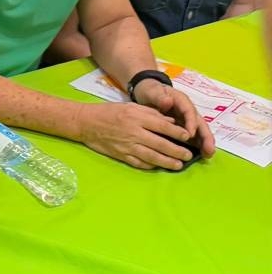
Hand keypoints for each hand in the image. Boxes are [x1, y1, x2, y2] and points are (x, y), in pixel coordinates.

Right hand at [76, 101, 199, 169]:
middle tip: (188, 155)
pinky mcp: (121, 155)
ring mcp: (127, 145)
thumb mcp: (130, 106)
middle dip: (177, 151)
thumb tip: (171, 120)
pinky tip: (159, 166)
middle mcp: (133, 132)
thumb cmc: (109, 111)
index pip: (162, 126)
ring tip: (179, 165)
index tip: (188, 137)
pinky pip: (139, 163)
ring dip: (167, 162)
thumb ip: (151, 113)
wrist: (86, 122)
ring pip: (152, 156)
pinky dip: (151, 166)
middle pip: (160, 144)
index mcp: (136, 117)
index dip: (177, 132)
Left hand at [133, 80, 214, 156]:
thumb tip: (167, 101)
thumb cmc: (151, 91)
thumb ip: (159, 96)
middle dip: (205, 137)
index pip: (189, 112)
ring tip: (208, 155)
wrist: (147, 92)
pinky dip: (196, 145)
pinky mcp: (183, 127)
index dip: (191, 123)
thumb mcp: (152, 91)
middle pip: (200, 123)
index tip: (189, 135)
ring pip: (198, 131)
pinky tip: (199, 155)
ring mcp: (187, 119)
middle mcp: (188, 110)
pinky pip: (191, 136)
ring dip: (204, 143)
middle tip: (209, 150)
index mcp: (181, 101)